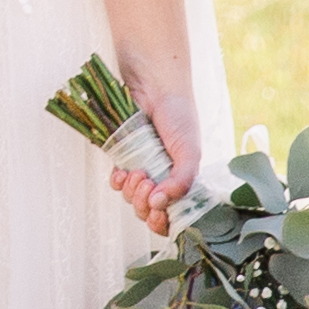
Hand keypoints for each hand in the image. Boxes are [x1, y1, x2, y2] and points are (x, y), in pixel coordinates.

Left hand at [110, 81, 197, 234]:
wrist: (154, 87)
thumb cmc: (178, 116)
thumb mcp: (190, 151)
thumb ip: (182, 181)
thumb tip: (160, 204)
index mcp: (183, 181)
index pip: (174, 216)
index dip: (164, 221)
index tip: (160, 212)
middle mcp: (163, 179)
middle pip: (150, 212)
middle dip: (146, 206)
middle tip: (148, 185)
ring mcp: (143, 170)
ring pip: (133, 199)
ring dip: (133, 192)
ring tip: (138, 173)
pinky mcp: (124, 159)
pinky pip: (118, 183)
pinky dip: (118, 183)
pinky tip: (122, 173)